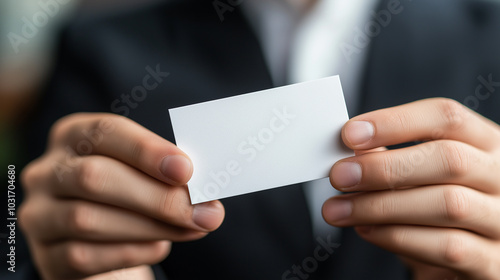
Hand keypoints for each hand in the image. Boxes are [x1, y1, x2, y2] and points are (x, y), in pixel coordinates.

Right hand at [20, 113, 224, 279]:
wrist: (103, 239)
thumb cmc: (130, 194)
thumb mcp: (142, 171)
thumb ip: (166, 174)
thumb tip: (204, 193)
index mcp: (73, 135)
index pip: (104, 132)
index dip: (146, 150)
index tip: (186, 170)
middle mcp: (47, 171)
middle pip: (93, 177)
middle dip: (157, 196)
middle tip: (204, 211)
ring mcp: (40, 214)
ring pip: (87, 220)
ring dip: (151, 227)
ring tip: (193, 228)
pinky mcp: (46, 255)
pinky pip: (84, 255)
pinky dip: (131, 251)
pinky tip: (160, 246)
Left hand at [322, 98, 499, 278]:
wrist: (467, 253)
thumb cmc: (437, 204)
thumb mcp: (422, 174)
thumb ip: (392, 157)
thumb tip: (349, 149)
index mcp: (485, 143)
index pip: (446, 117)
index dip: (395, 122)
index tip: (350, 134)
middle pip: (449, 159)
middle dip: (384, 167)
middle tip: (340, 175)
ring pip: (449, 204)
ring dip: (381, 206)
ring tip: (340, 209)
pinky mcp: (494, 261)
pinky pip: (448, 248)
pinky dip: (398, 237)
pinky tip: (367, 230)